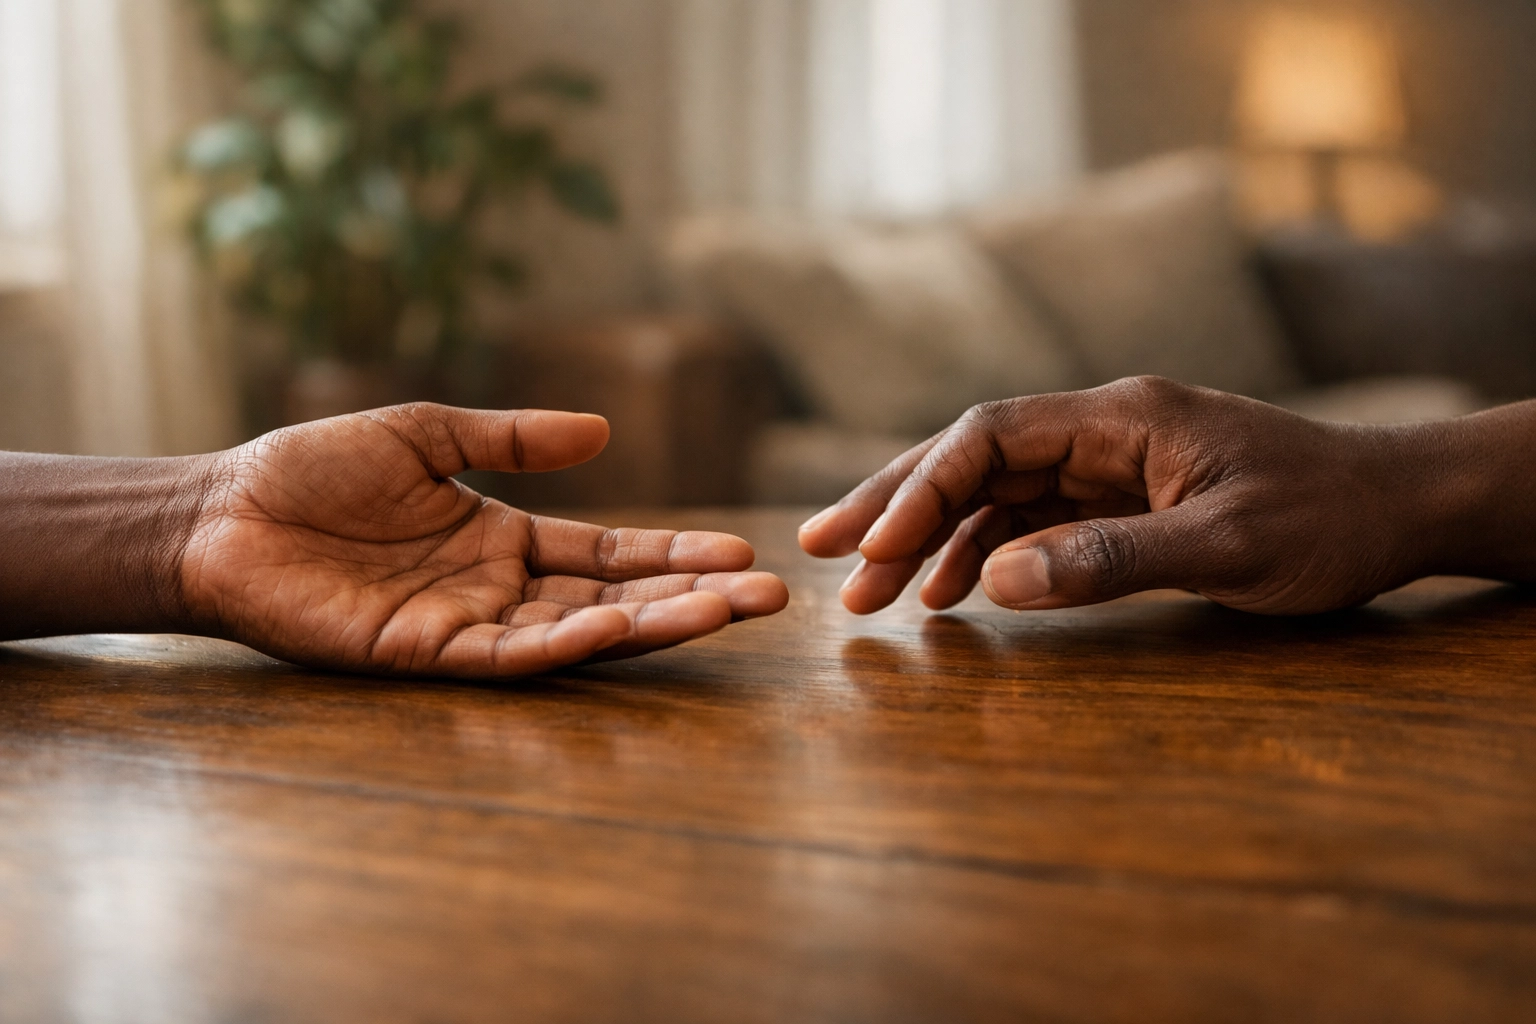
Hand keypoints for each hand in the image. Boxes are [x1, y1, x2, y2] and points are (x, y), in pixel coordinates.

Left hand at [180, 404, 787, 675]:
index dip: (676, 555)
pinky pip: (508, 655)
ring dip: (651, 626)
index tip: (745, 555)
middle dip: (692, 599)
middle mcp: (499, 590)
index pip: (610, 553)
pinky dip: (566, 643)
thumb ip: (513, 438)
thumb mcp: (426, 433)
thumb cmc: (312, 471)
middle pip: (615, 597)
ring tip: (723, 613)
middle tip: (769, 598)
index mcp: (505, 540)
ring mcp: (467, 626)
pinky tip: (620, 625)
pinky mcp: (423, 654)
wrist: (221, 511)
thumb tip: (606, 431)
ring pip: (577, 634)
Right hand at [798, 377, 1505, 615]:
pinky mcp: (1118, 500)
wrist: (1394, 510)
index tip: (874, 550)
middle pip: (971, 456)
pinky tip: (951, 593)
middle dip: (895, 504)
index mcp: (1120, 416)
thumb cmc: (1326, 519)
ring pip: (992, 492)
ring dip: (929, 538)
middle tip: (822, 550)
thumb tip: (997, 581)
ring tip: (869, 590)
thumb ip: (1111, 559)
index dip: (920, 490)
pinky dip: (983, 555)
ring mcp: (1107, 465)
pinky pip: (1030, 521)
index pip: (989, 436)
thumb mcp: (1226, 545)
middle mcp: (1102, 430)